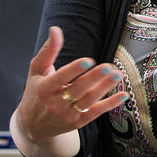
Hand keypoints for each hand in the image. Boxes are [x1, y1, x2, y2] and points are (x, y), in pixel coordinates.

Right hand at [11, 26, 127, 156]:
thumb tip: (55, 29)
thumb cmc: (36, 92)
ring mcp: (67, 114)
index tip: (88, 60)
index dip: (73, 70)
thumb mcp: (37, 71)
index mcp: (44, 88)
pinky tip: (123, 95)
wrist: (33, 127)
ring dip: (104, 88)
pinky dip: (110, 105)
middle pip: (77, 90)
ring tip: (118, 75)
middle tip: (108, 67)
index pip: (60, 78)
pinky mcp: (77, 122)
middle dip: (94, 78)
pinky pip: (95, 113)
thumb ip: (48, 51)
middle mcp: (55, 103)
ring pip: (88, 101)